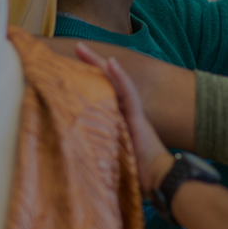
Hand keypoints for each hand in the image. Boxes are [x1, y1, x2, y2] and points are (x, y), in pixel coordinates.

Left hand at [74, 43, 172, 192]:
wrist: (158, 181)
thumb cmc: (136, 175)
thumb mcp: (108, 160)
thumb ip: (95, 154)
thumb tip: (69, 161)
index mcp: (115, 121)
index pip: (99, 95)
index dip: (87, 82)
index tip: (70, 71)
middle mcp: (123, 113)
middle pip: (104, 83)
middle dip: (90, 65)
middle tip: (76, 48)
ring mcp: (131, 113)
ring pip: (113, 82)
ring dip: (99, 64)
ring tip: (83, 48)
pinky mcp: (138, 116)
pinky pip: (129, 92)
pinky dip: (120, 77)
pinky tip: (111, 63)